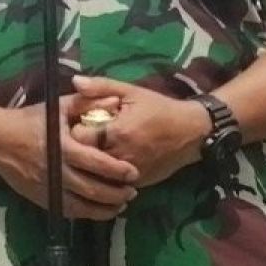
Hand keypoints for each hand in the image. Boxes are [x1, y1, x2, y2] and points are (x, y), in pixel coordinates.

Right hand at [0, 95, 139, 219]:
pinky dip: (86, 213)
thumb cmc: (30, 121)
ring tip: (121, 205)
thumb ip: (86, 103)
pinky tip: (99, 211)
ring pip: (82, 206)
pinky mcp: (41, 199)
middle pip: (92, 189)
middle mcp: (57, 171)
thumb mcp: (58, 107)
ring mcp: (48, 188)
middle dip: (116, 193)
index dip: (117, 170)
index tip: (134, 173)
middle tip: (133, 192)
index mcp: (63, 147)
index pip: (96, 163)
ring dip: (105, 208)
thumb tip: (116, 101)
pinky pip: (68, 211)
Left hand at [69, 76, 210, 187]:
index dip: (74, 131)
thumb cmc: (159, 109)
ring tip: (95, 152)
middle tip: (84, 140)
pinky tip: (108, 165)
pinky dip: (107, 176)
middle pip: (85, 159)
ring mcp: (129, 173)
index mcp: (116, 132)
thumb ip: (101, 86)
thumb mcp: (131, 92)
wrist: (191, 132)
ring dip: (92, 165)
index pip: (78, 137)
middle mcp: (120, 156)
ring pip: (97, 175)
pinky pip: (112, 184)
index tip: (78, 124)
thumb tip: (75, 81)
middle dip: (80, 150)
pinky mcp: (137, 184)